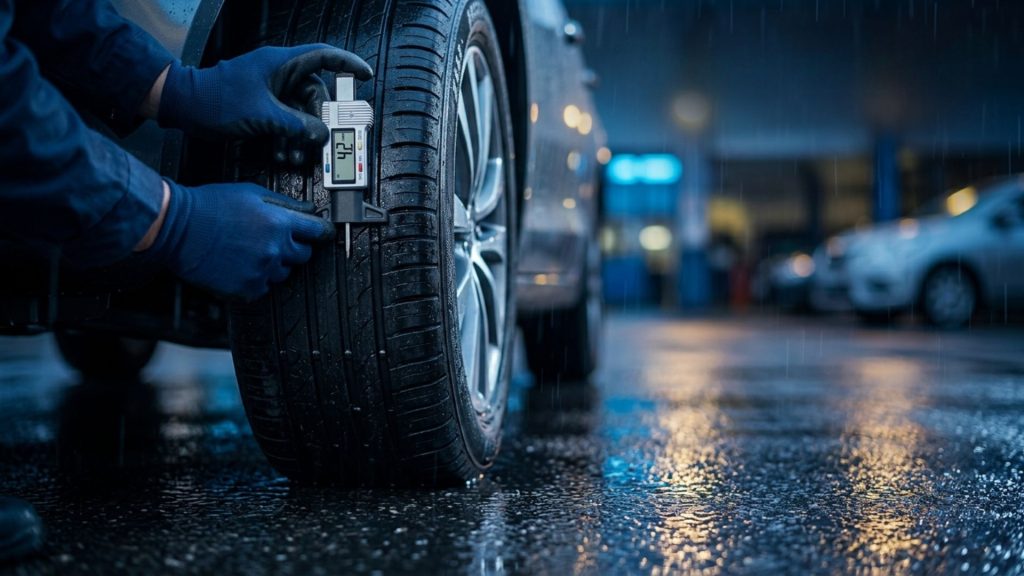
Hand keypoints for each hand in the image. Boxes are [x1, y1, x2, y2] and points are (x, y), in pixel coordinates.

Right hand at [149, 181, 334, 300]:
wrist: (178, 228)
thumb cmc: (210, 206)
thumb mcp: (251, 192)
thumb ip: (285, 203)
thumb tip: (309, 210)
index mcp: (279, 223)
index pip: (318, 232)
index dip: (322, 232)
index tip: (322, 233)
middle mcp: (274, 250)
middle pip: (304, 255)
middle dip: (294, 247)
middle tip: (274, 240)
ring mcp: (260, 271)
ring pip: (284, 273)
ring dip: (274, 264)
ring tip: (250, 251)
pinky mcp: (246, 289)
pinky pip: (263, 288)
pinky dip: (256, 279)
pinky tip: (241, 265)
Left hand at [157, 44, 372, 163]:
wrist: (183, 107)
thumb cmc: (215, 100)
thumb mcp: (262, 115)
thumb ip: (296, 126)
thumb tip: (321, 135)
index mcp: (281, 64)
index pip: (324, 56)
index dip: (348, 64)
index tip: (366, 75)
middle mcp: (279, 75)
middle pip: (316, 97)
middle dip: (319, 123)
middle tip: (321, 143)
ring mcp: (271, 91)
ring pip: (301, 114)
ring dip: (302, 137)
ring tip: (297, 156)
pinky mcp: (263, 107)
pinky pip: (286, 122)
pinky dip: (288, 138)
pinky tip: (285, 155)